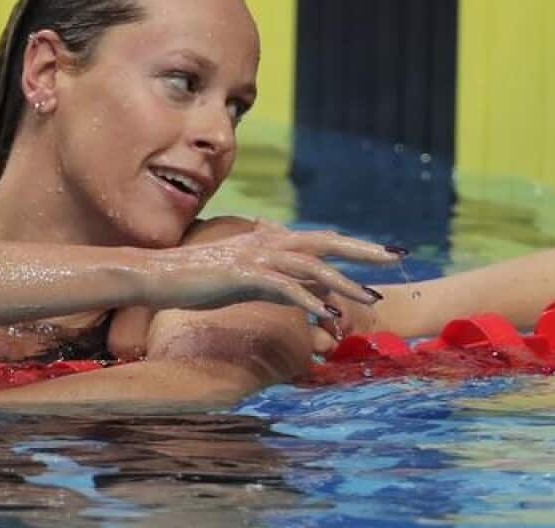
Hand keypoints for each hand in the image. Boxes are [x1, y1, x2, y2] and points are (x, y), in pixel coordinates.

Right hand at [140, 220, 395, 319]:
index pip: (321, 239)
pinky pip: (285, 287)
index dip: (353, 245)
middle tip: (396, 256)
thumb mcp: (247, 277)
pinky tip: (328, 315)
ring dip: (344, 282)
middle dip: (363, 249)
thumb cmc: (199, 279)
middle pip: (326, 241)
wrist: (158, 275)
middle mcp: (268, 241)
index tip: (384, 253)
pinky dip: (309, 300)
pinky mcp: (244, 275)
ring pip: (312, 265)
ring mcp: (257, 257)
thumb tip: (306, 291)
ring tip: (371, 297)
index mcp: (270, 240)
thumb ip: (278, 279)